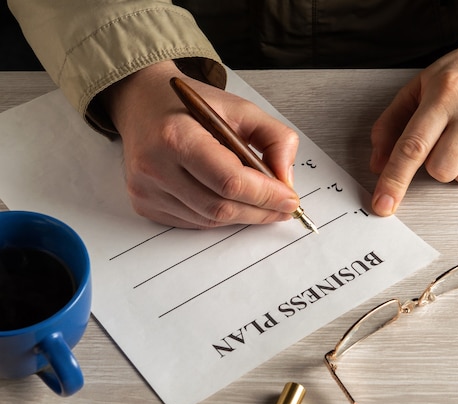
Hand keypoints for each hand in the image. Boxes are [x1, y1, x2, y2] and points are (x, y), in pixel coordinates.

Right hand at [101, 61, 299, 227]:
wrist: (143, 101)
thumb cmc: (190, 105)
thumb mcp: (241, 109)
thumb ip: (275, 138)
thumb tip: (286, 180)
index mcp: (177, 135)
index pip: (230, 181)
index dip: (266, 196)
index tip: (290, 199)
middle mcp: (155, 165)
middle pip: (221, 207)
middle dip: (260, 211)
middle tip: (283, 207)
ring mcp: (146, 189)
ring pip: (209, 220)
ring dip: (242, 216)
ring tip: (261, 203)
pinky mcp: (144, 203)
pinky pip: (193, 222)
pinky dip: (219, 217)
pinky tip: (230, 200)